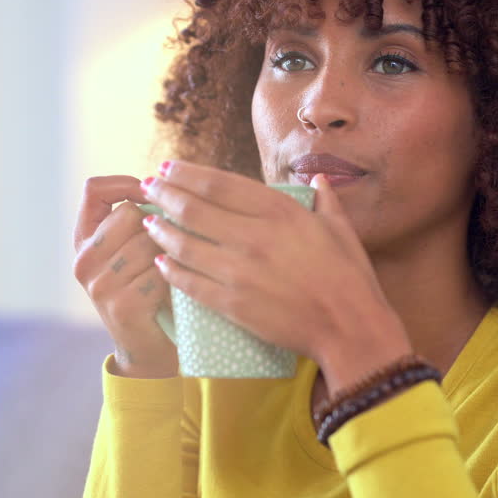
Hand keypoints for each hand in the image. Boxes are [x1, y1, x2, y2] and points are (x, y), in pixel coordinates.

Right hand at [73, 176, 178, 378]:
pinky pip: (158, 271)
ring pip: (146, 242)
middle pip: (128, 215)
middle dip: (156, 227)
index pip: (94, 190)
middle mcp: (82, 261)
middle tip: (165, 247)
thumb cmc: (148, 288)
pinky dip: (173, 276)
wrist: (148, 349)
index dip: (125, 183)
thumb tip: (160, 181)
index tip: (150, 192)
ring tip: (169, 270)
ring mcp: (98, 285)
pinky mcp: (121, 306)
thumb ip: (136, 218)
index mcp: (82, 240)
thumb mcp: (133, 249)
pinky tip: (172, 288)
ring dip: (168, 253)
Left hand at [140, 161, 411, 379]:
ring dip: (160, 230)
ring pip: (184, 244)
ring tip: (148, 221)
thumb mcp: (340, 229)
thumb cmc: (350, 278)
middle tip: (148, 187)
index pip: (219, 184)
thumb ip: (324, 200)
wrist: (349, 329)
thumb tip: (316, 179)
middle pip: (193, 209)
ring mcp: (239, 271)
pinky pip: (189, 282)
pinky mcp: (232, 303)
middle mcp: (254, 236)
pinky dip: (170, 269)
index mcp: (280, 211)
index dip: (187, 173)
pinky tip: (160, 260)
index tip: (168, 168)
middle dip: (164, 194)